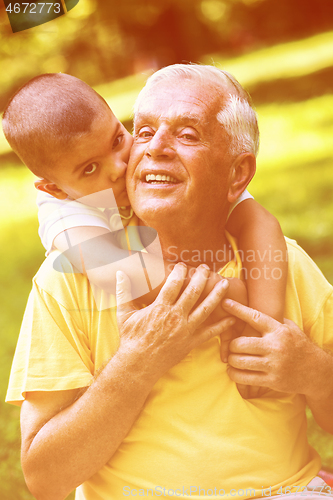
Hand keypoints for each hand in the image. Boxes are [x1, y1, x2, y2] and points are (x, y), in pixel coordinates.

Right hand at [116, 263, 235, 383]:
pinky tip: (231, 318)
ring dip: (216, 295)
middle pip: (193, 292)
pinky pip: (210, 333)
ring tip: (224, 284)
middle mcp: (175, 316)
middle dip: (201, 278)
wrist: (138, 364)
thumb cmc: (130, 339)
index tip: (183, 265)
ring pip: (205, 309)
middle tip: (206, 268)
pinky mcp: (191, 342)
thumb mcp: (124, 314)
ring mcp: (185, 330)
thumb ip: (123, 292)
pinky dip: (222, 326)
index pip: (174, 283)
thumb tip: (119, 273)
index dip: (180, 272)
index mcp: (160, 307)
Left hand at [222, 299, 326, 397]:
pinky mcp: (272, 381)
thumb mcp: (290, 328)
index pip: (254, 317)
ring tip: (231, 359)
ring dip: (231, 360)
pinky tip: (233, 371)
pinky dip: (234, 374)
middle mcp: (275, 347)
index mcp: (278, 331)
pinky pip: (245, 378)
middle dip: (231, 345)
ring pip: (240, 361)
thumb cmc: (299, 345)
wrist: (317, 371)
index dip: (238, 310)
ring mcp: (273, 365)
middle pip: (241, 344)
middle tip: (232, 346)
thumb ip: (272, 320)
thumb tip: (253, 308)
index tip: (225, 303)